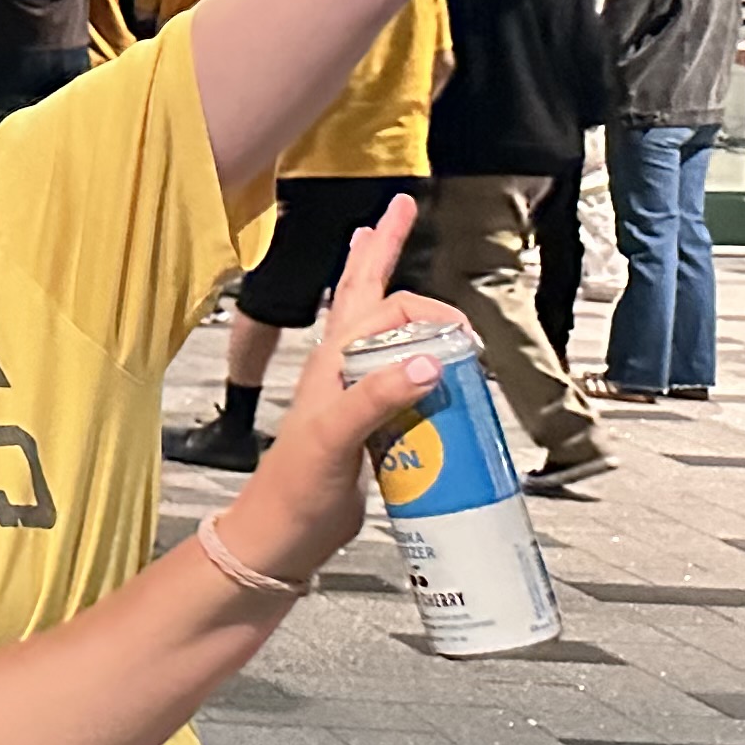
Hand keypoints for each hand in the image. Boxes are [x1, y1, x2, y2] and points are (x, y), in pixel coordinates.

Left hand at [217, 197, 453, 580]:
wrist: (279, 539)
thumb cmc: (295, 491)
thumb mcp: (335, 441)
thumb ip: (375, 400)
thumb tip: (428, 359)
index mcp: (332, 362)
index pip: (387, 308)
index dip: (430, 310)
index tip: (465, 337)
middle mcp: (341, 368)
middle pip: (366, 292)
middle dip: (383, 245)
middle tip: (401, 205)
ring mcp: (352, 391)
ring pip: (375, 325)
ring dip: (388, 284)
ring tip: (383, 241)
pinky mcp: (366, 421)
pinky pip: (394, 374)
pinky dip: (411, 351)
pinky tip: (416, 345)